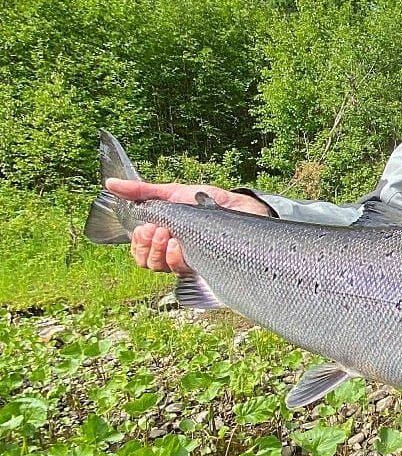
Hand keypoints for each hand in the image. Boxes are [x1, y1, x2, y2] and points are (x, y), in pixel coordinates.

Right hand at [104, 178, 270, 274]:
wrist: (238, 206)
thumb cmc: (208, 202)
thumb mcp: (171, 193)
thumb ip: (141, 192)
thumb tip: (110, 185)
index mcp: (164, 237)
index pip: (140, 252)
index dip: (137, 243)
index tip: (143, 228)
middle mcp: (174, 252)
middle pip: (146, 262)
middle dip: (146, 246)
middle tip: (156, 230)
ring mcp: (188, 261)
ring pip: (161, 268)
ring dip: (159, 251)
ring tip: (169, 234)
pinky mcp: (203, 267)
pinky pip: (180, 271)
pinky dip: (175, 257)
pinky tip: (180, 245)